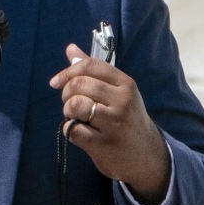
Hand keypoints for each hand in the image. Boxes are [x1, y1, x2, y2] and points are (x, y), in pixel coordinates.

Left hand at [50, 44, 170, 204]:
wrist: (147, 155)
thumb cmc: (126, 118)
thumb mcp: (117, 91)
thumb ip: (93, 70)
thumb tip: (70, 49)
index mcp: (125, 84)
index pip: (90, 65)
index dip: (67, 71)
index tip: (56, 82)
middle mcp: (122, 101)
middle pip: (79, 84)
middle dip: (66, 93)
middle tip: (71, 103)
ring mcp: (114, 123)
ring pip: (75, 105)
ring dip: (68, 111)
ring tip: (75, 116)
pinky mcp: (104, 144)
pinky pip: (73, 129)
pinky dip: (69, 129)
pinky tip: (80, 132)